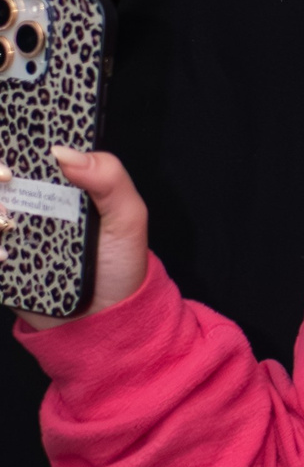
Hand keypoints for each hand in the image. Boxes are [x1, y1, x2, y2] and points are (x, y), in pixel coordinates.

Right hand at [7, 150, 149, 327]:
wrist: (105, 320)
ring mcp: (7, 237)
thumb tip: (65, 152)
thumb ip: (108, 177)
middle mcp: (25, 207)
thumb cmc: (119, 265)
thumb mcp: (127, 217)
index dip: (9, 146)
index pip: (20, 153)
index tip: (10, 161)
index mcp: (56, 186)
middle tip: (6, 180)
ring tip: (6, 223)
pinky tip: (5, 258)